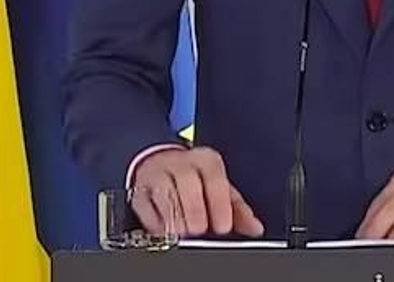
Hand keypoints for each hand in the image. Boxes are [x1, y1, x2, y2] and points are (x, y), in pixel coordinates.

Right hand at [131, 146, 264, 238]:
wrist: (160, 162)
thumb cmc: (196, 179)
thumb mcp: (221, 188)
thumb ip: (238, 210)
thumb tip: (254, 228)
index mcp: (206, 160)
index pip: (214, 179)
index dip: (219, 206)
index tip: (222, 227)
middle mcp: (181, 163)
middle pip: (187, 183)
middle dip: (194, 210)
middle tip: (199, 230)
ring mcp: (158, 174)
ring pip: (164, 193)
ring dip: (174, 217)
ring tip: (182, 233)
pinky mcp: (139, 188)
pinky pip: (144, 204)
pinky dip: (154, 220)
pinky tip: (164, 230)